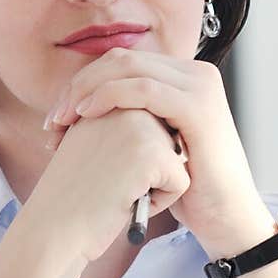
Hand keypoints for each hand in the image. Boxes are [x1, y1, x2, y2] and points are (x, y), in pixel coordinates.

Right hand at [30, 107, 190, 263]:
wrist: (52, 227)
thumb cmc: (71, 194)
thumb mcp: (92, 143)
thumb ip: (120, 125)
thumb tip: (163, 129)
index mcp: (110, 95)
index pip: (153, 129)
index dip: (134, 161)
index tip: (99, 171)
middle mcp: (127, 104)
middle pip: (170, 142)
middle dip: (148, 170)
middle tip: (106, 182)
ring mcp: (141, 127)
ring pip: (178, 161)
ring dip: (153, 185)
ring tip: (115, 190)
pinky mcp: (154, 155)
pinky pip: (181, 183)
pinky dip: (159, 202)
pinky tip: (124, 202)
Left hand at [44, 47, 276, 258]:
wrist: (224, 217)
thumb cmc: (186, 189)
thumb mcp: (153, 144)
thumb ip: (131, 119)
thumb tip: (82, 106)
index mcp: (182, 77)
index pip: (121, 63)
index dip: (83, 83)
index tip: (57, 117)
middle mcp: (194, 73)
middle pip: (121, 60)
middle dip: (79, 86)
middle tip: (53, 119)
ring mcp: (199, 86)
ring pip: (128, 67)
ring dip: (86, 90)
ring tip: (62, 121)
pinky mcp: (198, 107)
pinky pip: (143, 89)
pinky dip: (108, 96)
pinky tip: (85, 115)